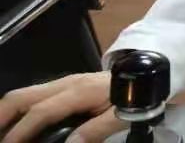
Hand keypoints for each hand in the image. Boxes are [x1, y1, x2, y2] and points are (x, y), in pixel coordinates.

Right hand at [0, 72, 124, 141]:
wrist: (145, 76)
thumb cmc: (133, 96)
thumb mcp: (121, 115)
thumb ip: (96, 130)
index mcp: (79, 91)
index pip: (41, 112)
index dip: (20, 132)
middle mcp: (65, 83)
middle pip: (22, 97)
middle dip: (0, 116)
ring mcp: (63, 83)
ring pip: (24, 94)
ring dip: (6, 114)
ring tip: (0, 133)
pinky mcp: (65, 86)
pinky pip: (34, 96)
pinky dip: (18, 111)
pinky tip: (16, 126)